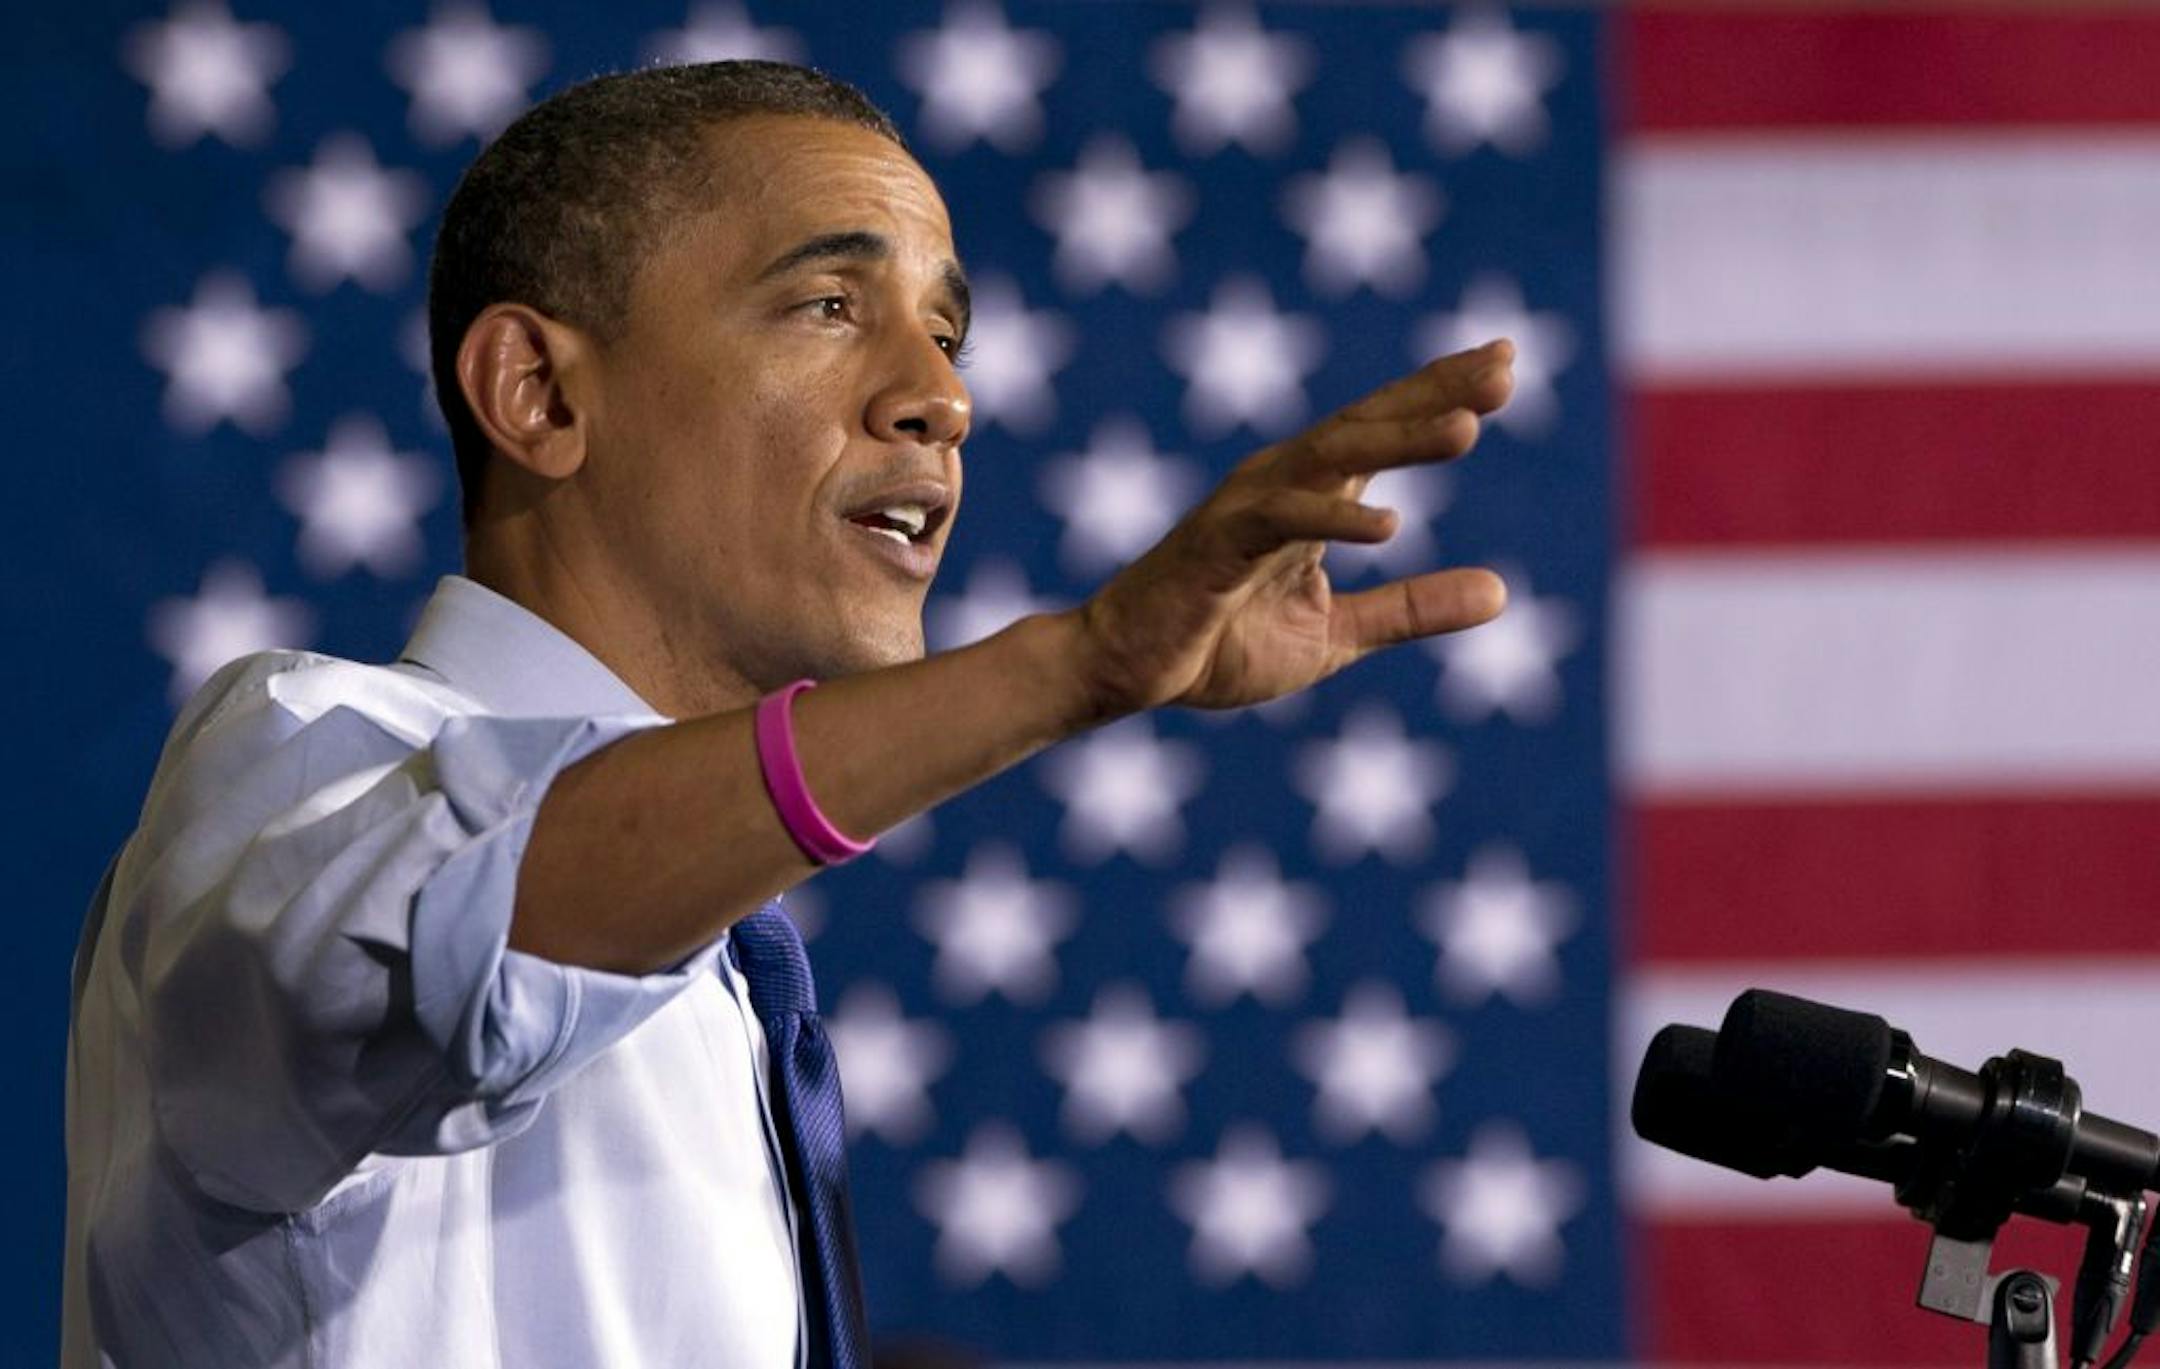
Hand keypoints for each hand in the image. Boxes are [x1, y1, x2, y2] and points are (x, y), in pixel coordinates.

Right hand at [1069, 339, 1513, 717]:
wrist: (1123, 669)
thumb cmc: (1219, 643)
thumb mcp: (1337, 634)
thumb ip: (1413, 608)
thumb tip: (1506, 592)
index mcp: (1313, 495)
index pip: (1386, 429)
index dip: (1443, 391)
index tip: (1509, 359)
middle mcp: (1282, 482)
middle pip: (1369, 423)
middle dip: (1437, 392)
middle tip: (1507, 366)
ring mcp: (1247, 507)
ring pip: (1332, 457)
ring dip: (1399, 439)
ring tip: (1468, 426)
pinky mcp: (1217, 545)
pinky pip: (1282, 521)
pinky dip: (1335, 520)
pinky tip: (1391, 526)